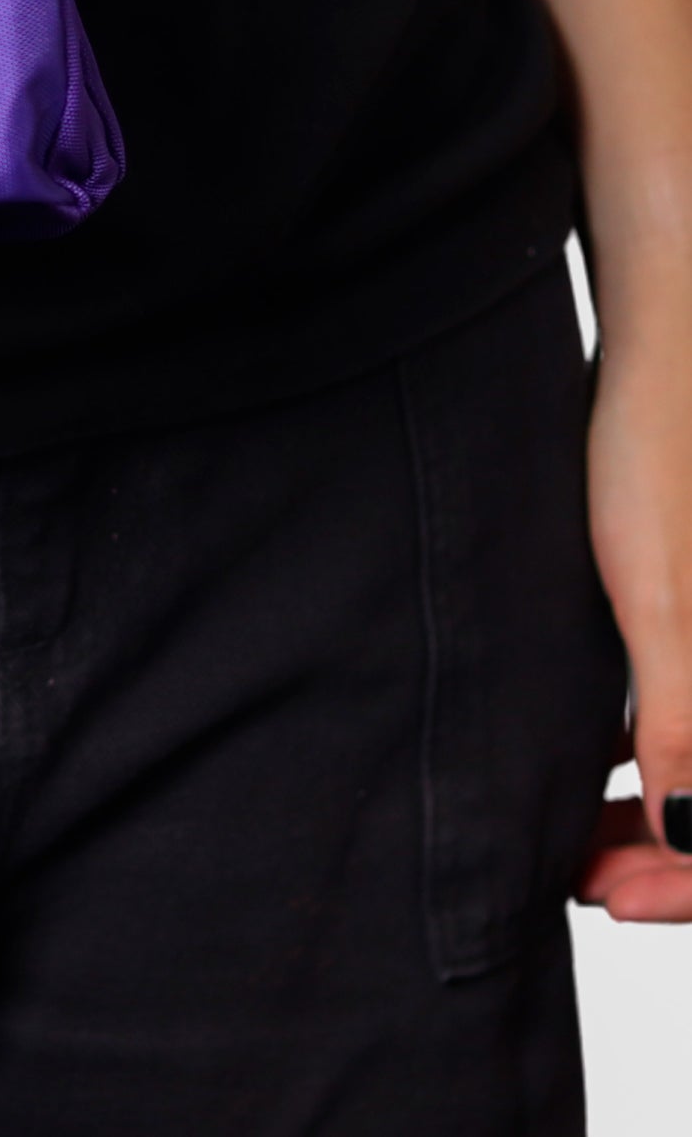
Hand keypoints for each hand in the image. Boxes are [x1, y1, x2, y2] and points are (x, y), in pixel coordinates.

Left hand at [577, 327, 691, 920]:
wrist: (663, 367)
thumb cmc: (659, 466)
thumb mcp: (662, 602)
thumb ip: (687, 723)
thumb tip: (691, 836)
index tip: (614, 896)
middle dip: (674, 858)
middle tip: (586, 880)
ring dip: (660, 818)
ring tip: (583, 841)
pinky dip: (657, 765)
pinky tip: (598, 772)